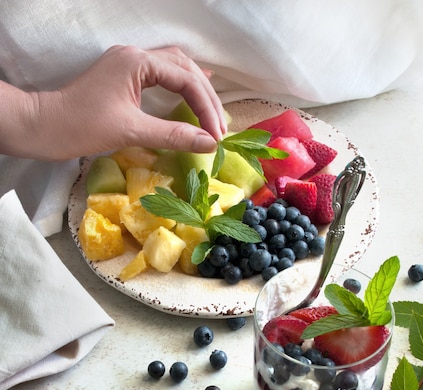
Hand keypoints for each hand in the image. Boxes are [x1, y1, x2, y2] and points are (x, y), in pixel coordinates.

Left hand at [1, 45, 226, 159]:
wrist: (45, 126)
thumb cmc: (83, 127)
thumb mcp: (131, 132)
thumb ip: (173, 135)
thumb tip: (209, 143)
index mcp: (137, 62)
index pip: (185, 79)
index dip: (205, 108)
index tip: (217, 135)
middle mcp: (135, 55)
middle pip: (184, 67)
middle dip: (205, 97)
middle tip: (219, 127)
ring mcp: (128, 63)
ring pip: (174, 67)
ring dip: (195, 89)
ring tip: (212, 112)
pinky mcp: (123, 76)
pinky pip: (161, 74)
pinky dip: (180, 85)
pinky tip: (191, 92)